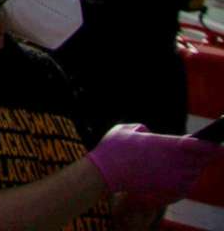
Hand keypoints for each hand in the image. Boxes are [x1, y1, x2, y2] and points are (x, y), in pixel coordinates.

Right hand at [88, 125, 223, 200]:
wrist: (103, 173)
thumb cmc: (111, 149)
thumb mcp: (123, 129)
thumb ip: (140, 128)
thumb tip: (147, 132)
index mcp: (161, 144)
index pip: (192, 144)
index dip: (206, 143)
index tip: (214, 142)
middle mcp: (169, 161)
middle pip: (198, 159)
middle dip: (209, 154)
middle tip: (217, 150)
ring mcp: (167, 176)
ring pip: (192, 173)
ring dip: (197, 167)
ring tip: (200, 162)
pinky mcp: (163, 187)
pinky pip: (184, 186)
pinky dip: (188, 181)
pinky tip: (187, 177)